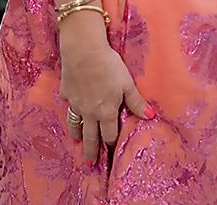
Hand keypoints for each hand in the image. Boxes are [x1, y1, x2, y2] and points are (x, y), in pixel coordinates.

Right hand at [59, 23, 153, 164]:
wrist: (83, 51)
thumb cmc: (110, 66)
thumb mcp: (127, 83)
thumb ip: (136, 102)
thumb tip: (150, 117)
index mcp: (106, 112)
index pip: (109, 135)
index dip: (111, 144)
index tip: (112, 154)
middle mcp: (89, 113)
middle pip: (90, 137)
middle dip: (91, 151)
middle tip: (90, 164)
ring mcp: (76, 104)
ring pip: (75, 125)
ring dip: (78, 135)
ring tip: (78, 142)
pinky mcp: (66, 93)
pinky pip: (69, 106)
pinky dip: (71, 112)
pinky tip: (71, 111)